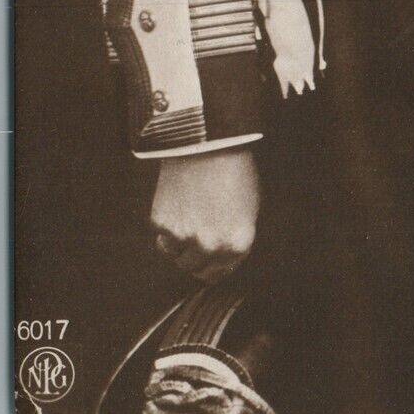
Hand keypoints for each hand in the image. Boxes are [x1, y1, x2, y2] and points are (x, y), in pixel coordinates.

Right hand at [150, 147, 259, 282]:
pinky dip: (167, 230)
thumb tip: (226, 252)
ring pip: (177, 258)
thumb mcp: (251, 205)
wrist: (207, 141)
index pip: (221, 272)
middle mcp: (211, 247)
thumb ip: (238, 235)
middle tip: (197, 237)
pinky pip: (163, 240)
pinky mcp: (162, 224)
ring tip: (187, 221)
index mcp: (238, 244)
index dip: (215, 264)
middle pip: (196, 269)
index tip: (210, 257)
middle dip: (197, 257)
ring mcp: (184, 237)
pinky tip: (177, 208)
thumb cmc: (234, 167)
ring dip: (181, 246)